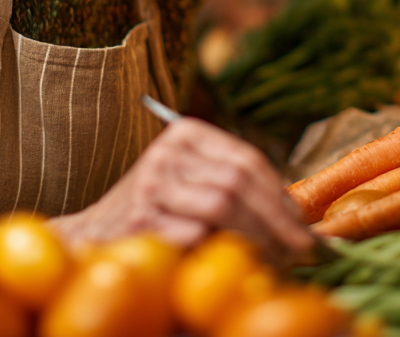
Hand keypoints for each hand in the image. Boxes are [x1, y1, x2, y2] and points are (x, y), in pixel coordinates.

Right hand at [59, 117, 314, 263]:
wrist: (94, 236)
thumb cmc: (160, 213)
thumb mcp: (197, 185)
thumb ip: (240, 190)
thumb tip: (300, 219)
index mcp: (186, 133)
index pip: (248, 160)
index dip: (282, 196)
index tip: (304, 228)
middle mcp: (167, 151)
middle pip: (239, 182)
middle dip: (278, 220)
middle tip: (303, 251)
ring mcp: (151, 183)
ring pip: (224, 206)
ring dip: (258, 237)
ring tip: (278, 261)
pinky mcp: (141, 218)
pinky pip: (198, 234)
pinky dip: (224, 252)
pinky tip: (239, 267)